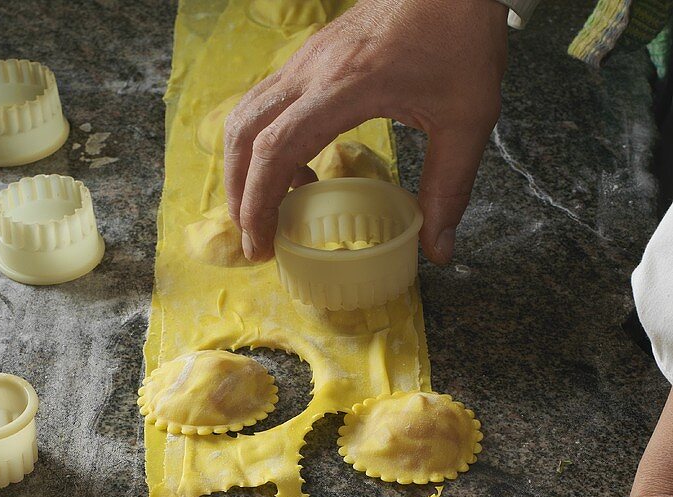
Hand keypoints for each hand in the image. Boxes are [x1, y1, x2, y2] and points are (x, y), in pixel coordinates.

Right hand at [224, 0, 507, 262]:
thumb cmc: (460, 36)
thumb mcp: (467, 120)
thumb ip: (449, 188)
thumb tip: (439, 250)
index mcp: (343, 87)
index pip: (276, 149)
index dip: (259, 202)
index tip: (261, 243)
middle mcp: (311, 71)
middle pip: (244, 133)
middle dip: (239, 192)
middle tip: (256, 237)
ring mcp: (306, 60)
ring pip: (247, 113)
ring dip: (245, 166)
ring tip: (267, 210)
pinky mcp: (312, 57)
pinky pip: (268, 102)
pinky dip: (265, 143)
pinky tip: (300, 171)